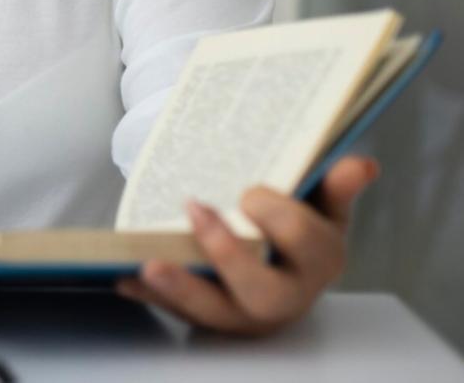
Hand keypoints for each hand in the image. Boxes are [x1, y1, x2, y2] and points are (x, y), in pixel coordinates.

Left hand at [117, 155, 378, 334]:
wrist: (280, 267)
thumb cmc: (298, 230)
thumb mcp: (320, 206)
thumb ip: (334, 186)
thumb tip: (360, 165)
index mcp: (320, 261)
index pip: (305, 240)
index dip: (278, 216)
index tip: (250, 192)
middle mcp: (287, 296)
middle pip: (263, 290)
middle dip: (228, 253)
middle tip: (194, 210)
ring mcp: (246, 314)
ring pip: (215, 312)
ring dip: (181, 289)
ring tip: (149, 264)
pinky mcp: (210, 321)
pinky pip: (178, 313)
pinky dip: (151, 296)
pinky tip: (126, 277)